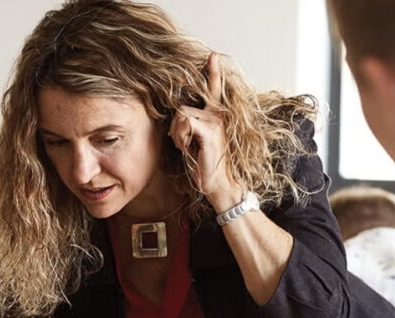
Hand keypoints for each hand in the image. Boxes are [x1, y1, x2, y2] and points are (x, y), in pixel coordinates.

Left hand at [168, 52, 245, 212]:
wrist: (218, 184)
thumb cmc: (205, 163)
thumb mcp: (195, 140)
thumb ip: (189, 124)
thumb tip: (178, 116)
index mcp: (216, 114)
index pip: (214, 89)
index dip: (213, 72)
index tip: (212, 55)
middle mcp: (219, 114)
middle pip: (182, 105)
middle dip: (175, 126)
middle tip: (184, 143)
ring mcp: (216, 121)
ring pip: (180, 114)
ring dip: (176, 134)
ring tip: (188, 147)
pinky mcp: (210, 131)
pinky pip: (184, 123)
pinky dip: (180, 137)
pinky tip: (189, 149)